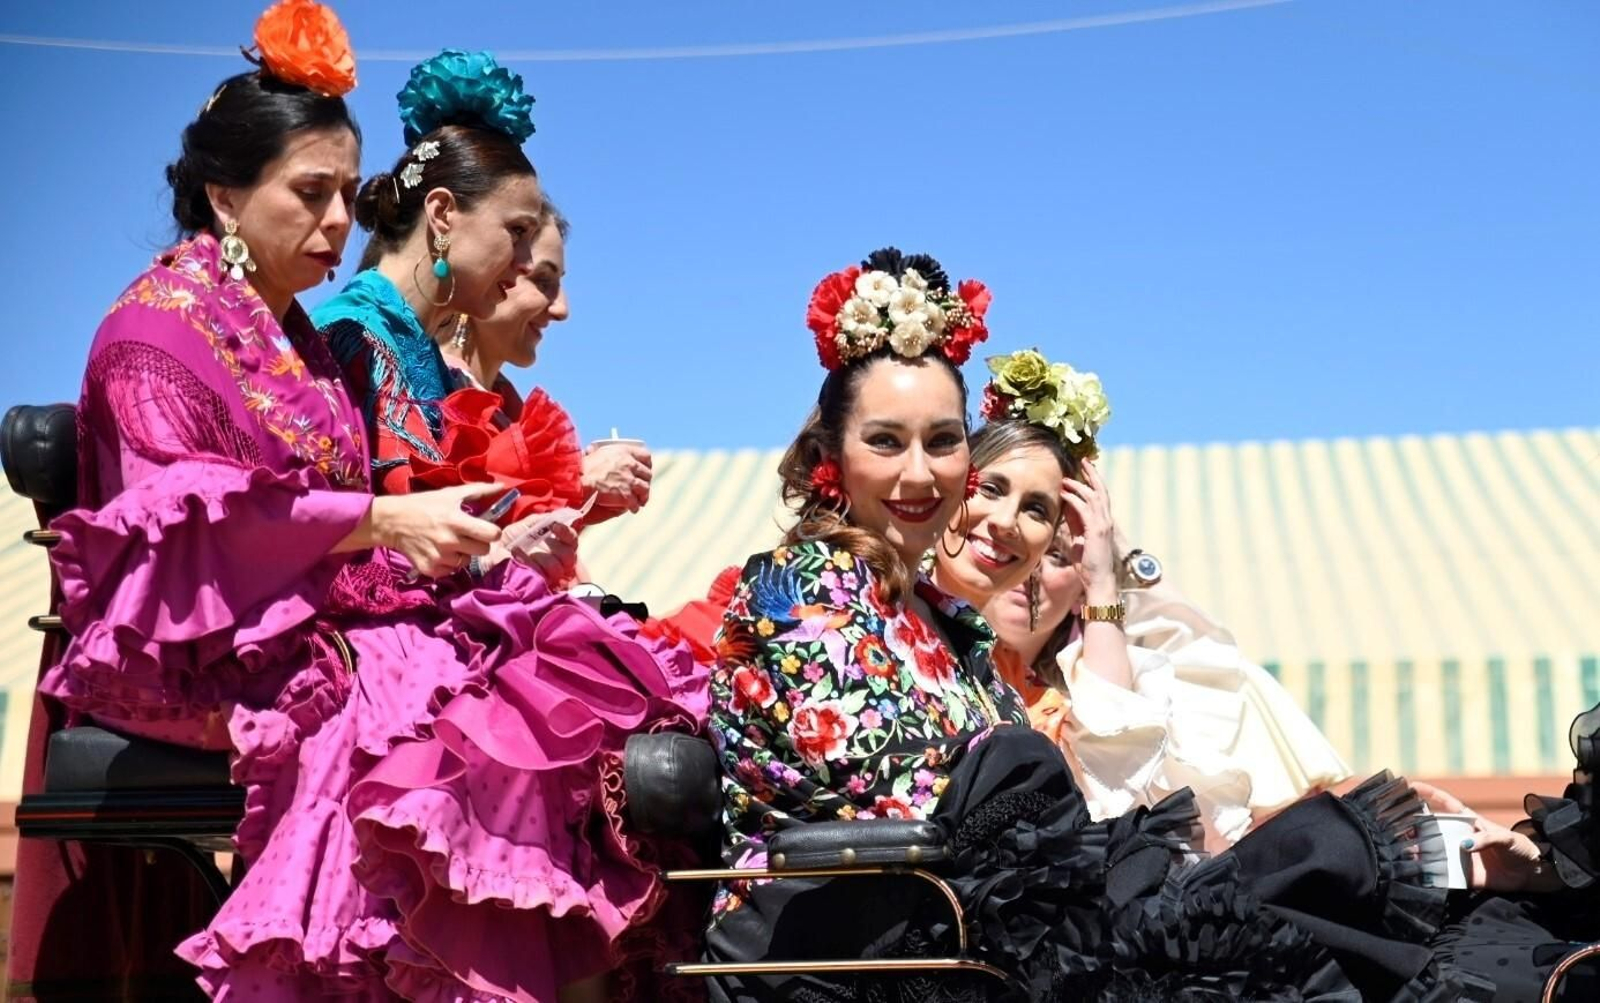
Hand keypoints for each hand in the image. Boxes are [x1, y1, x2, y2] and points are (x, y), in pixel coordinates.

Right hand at [370, 483, 502, 578]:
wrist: (392, 521)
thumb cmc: (424, 505)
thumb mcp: (450, 494)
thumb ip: (480, 491)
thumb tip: (503, 487)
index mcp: (457, 521)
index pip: (492, 535)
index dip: (492, 532)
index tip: (485, 529)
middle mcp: (449, 541)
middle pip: (484, 551)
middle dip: (479, 543)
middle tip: (467, 536)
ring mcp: (439, 557)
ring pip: (467, 562)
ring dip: (462, 554)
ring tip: (450, 542)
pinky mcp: (430, 569)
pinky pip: (450, 571)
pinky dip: (447, 564)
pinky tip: (439, 552)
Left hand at [507, 516, 579, 586]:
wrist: (491, 555)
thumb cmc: (509, 541)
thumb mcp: (525, 526)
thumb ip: (542, 520)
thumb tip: (557, 517)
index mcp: (558, 547)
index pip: (572, 541)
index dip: (567, 533)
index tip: (555, 526)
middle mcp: (557, 564)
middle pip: (568, 556)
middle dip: (554, 547)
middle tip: (538, 542)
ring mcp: (548, 578)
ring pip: (556, 568)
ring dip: (539, 556)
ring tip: (520, 549)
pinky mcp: (537, 587)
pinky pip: (540, 575)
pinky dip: (528, 562)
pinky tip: (517, 556)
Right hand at [582, 442, 651, 515]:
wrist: (578, 481)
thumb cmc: (583, 468)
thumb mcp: (597, 453)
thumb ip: (607, 454)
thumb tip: (598, 451)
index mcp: (624, 451)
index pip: (645, 456)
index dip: (647, 464)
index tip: (645, 469)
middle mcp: (630, 464)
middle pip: (647, 474)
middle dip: (645, 482)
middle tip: (642, 487)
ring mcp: (629, 480)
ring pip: (645, 489)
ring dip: (643, 496)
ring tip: (640, 500)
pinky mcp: (626, 495)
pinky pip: (636, 502)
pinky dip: (635, 506)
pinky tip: (632, 509)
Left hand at [1061, 460, 1118, 603]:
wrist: (1099, 582)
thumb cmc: (1088, 566)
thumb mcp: (1078, 541)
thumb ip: (1074, 525)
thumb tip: (1065, 511)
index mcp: (1102, 523)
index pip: (1099, 497)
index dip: (1092, 482)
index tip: (1084, 470)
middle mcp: (1106, 521)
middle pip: (1101, 490)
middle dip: (1092, 474)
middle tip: (1083, 460)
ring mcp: (1103, 525)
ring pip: (1093, 496)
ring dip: (1079, 485)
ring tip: (1067, 477)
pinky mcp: (1096, 531)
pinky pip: (1085, 509)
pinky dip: (1075, 499)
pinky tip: (1064, 493)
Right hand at [1410, 781, 1558, 893]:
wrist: (1531, 874)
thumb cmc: (1520, 848)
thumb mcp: (1507, 838)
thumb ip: (1487, 838)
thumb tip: (1464, 845)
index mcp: (1469, 822)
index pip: (1445, 803)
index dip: (1428, 793)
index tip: (1410, 786)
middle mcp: (1459, 837)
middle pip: (1432, 828)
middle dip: (1414, 826)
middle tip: (1398, 827)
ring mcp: (1460, 856)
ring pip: (1433, 851)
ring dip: (1419, 851)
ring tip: (1404, 851)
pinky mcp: (1464, 875)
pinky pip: (1444, 874)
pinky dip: (1431, 874)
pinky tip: (1418, 873)